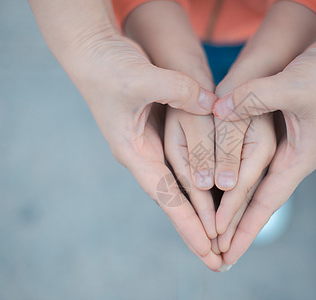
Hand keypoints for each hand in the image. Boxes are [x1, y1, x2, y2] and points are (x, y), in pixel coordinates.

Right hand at [124, 1, 223, 268]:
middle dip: (197, 228)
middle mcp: (144, 156)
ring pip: (180, 185)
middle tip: (220, 258)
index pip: (167, 196)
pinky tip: (213, 194)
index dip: (188, 224)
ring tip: (221, 235)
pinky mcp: (159, 133)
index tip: (208, 250)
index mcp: (135, 152)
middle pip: (175, 200)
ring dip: (200, 210)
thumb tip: (210, 104)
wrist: (94, 52)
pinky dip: (198, 182)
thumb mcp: (141, 77)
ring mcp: (151, 146)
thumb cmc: (109, 67)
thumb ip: (176, 90)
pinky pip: (183, 164)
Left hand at [213, 0, 315, 264]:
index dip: (243, 227)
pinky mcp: (283, 131)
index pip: (266, 202)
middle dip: (239, 226)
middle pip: (260, 200)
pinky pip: (256, 162)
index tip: (225, 250)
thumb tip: (218, 109)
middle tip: (216, 251)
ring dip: (238, 205)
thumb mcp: (292, 86)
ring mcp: (289, 146)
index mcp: (298, 158)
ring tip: (218, 226)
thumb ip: (255, 97)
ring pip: (256, 183)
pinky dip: (241, 175)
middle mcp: (293, 158)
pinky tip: (228, 183)